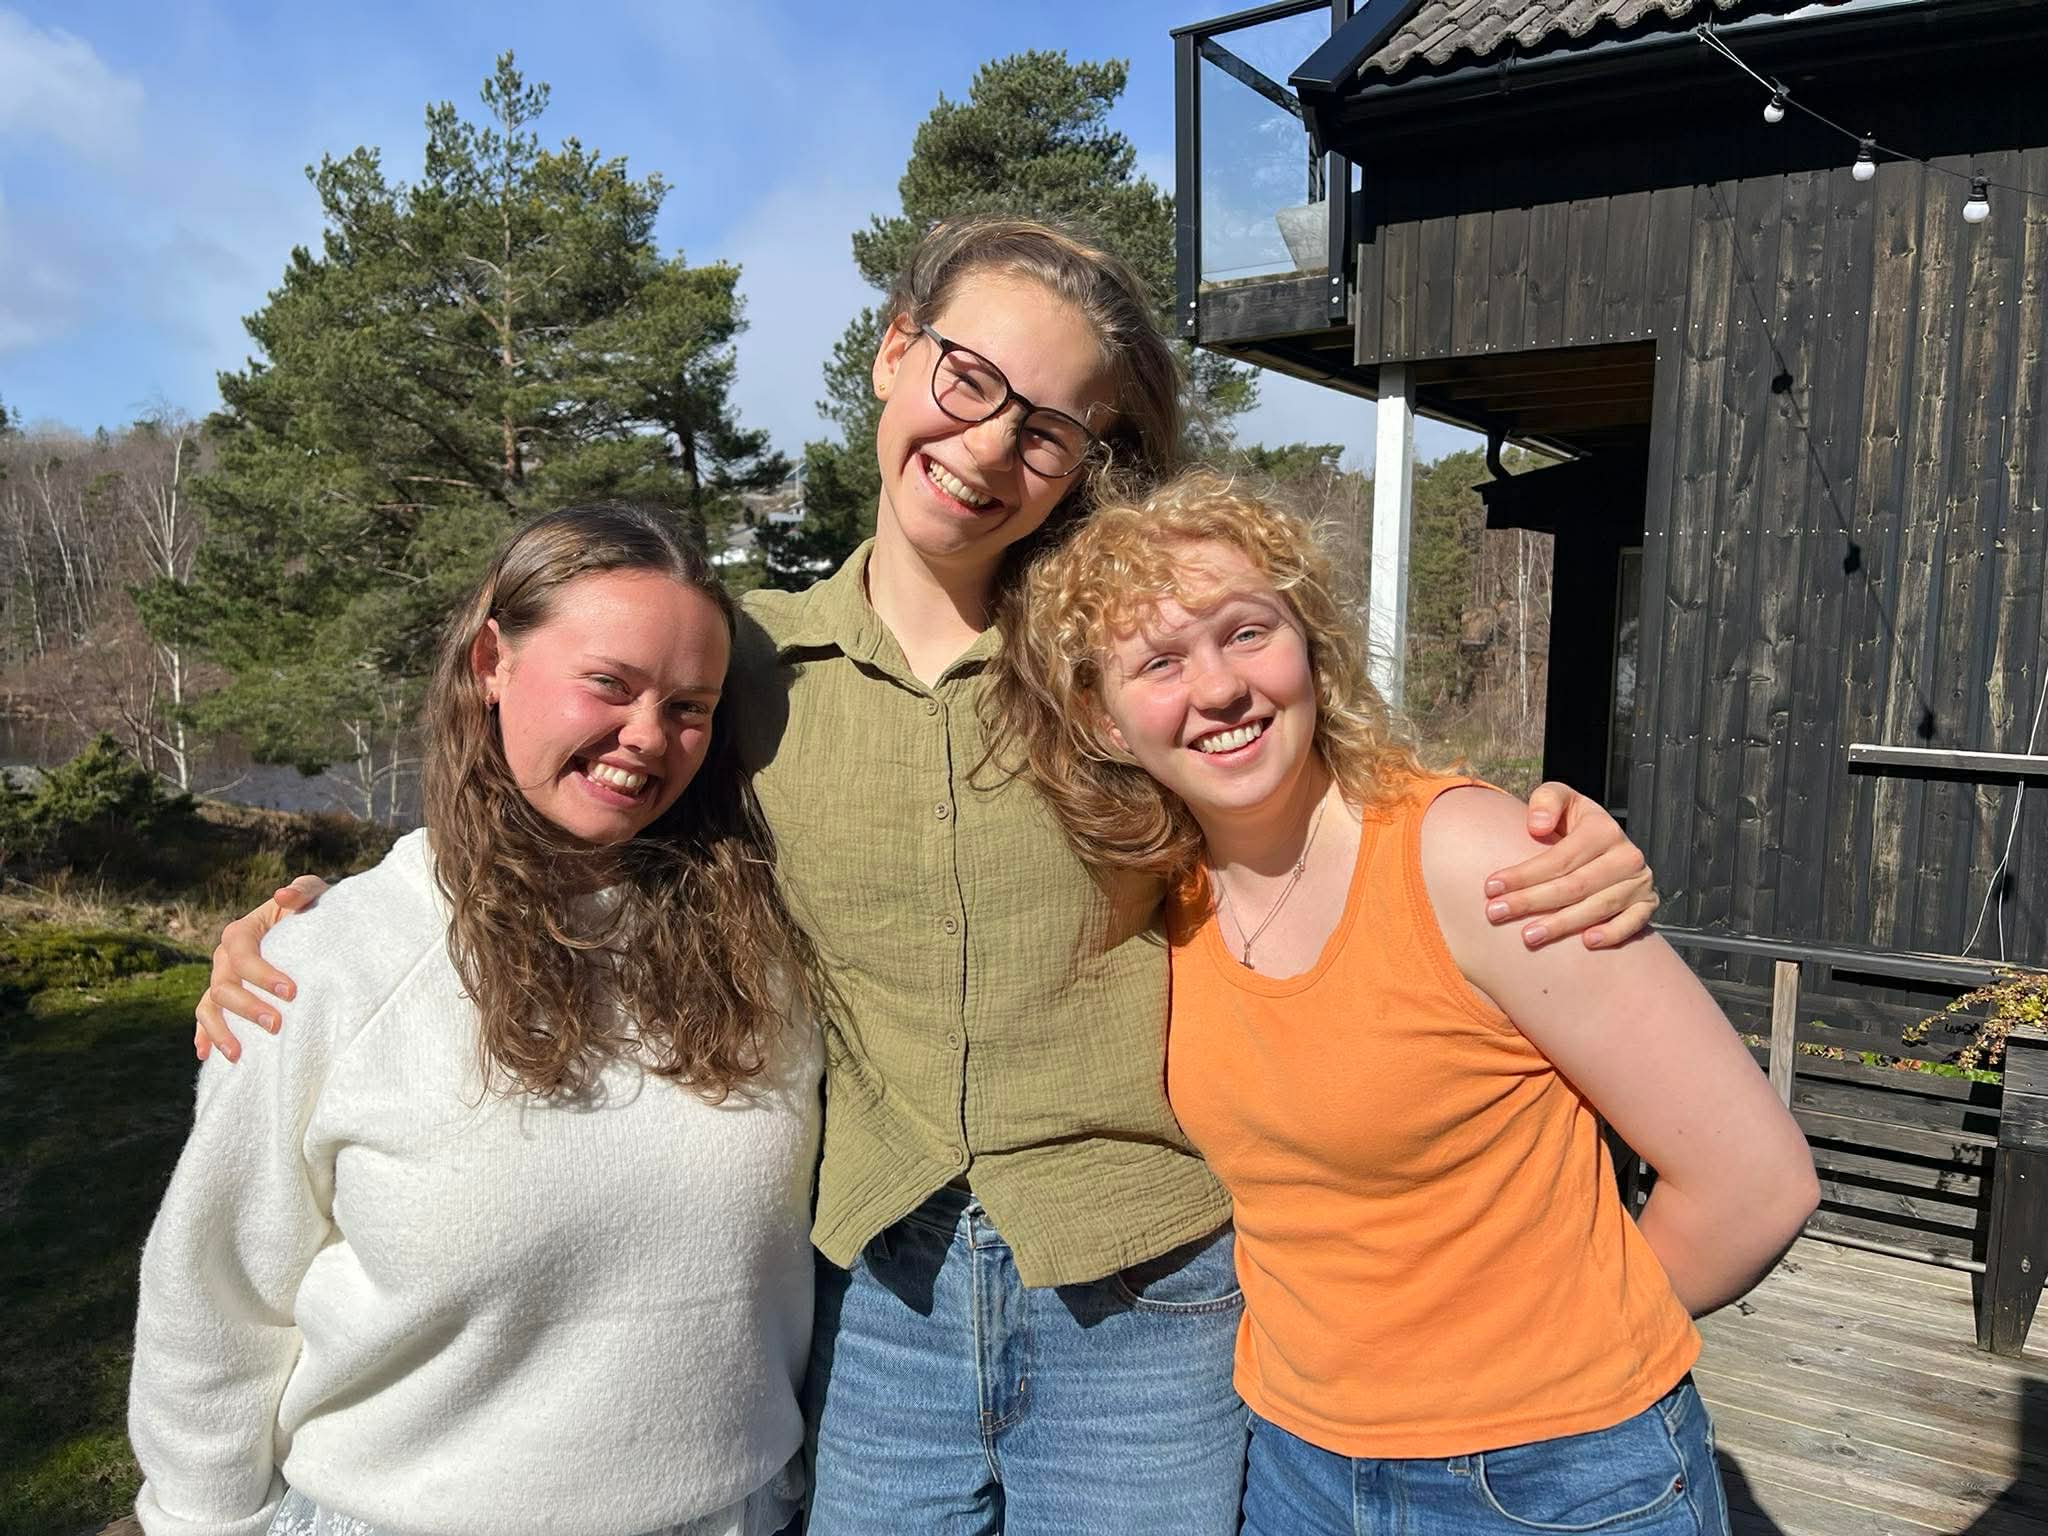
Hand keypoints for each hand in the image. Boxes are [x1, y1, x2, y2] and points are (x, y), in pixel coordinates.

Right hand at [193, 876, 327, 1062]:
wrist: (312, 925)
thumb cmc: (313, 909)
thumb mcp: (314, 893)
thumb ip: (302, 891)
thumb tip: (282, 896)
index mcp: (242, 931)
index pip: (243, 955)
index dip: (262, 975)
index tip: (291, 992)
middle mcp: (225, 957)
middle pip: (223, 985)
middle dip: (247, 1008)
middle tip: (276, 1026)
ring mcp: (222, 978)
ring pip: (209, 1006)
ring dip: (220, 1031)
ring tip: (238, 1054)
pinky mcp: (226, 997)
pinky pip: (207, 1017)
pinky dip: (205, 1036)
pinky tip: (208, 1057)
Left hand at [1486, 783, 1656, 949]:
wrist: (1602, 842)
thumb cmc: (1572, 823)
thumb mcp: (1559, 799)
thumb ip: (1546, 801)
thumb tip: (1538, 826)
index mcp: (1603, 828)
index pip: (1559, 858)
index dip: (1523, 874)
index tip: (1491, 887)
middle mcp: (1626, 855)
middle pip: (1574, 885)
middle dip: (1531, 901)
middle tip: (1496, 914)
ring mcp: (1639, 881)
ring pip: (1598, 907)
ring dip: (1562, 925)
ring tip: (1528, 935)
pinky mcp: (1647, 903)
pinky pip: (1632, 924)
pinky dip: (1612, 934)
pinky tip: (1586, 943)